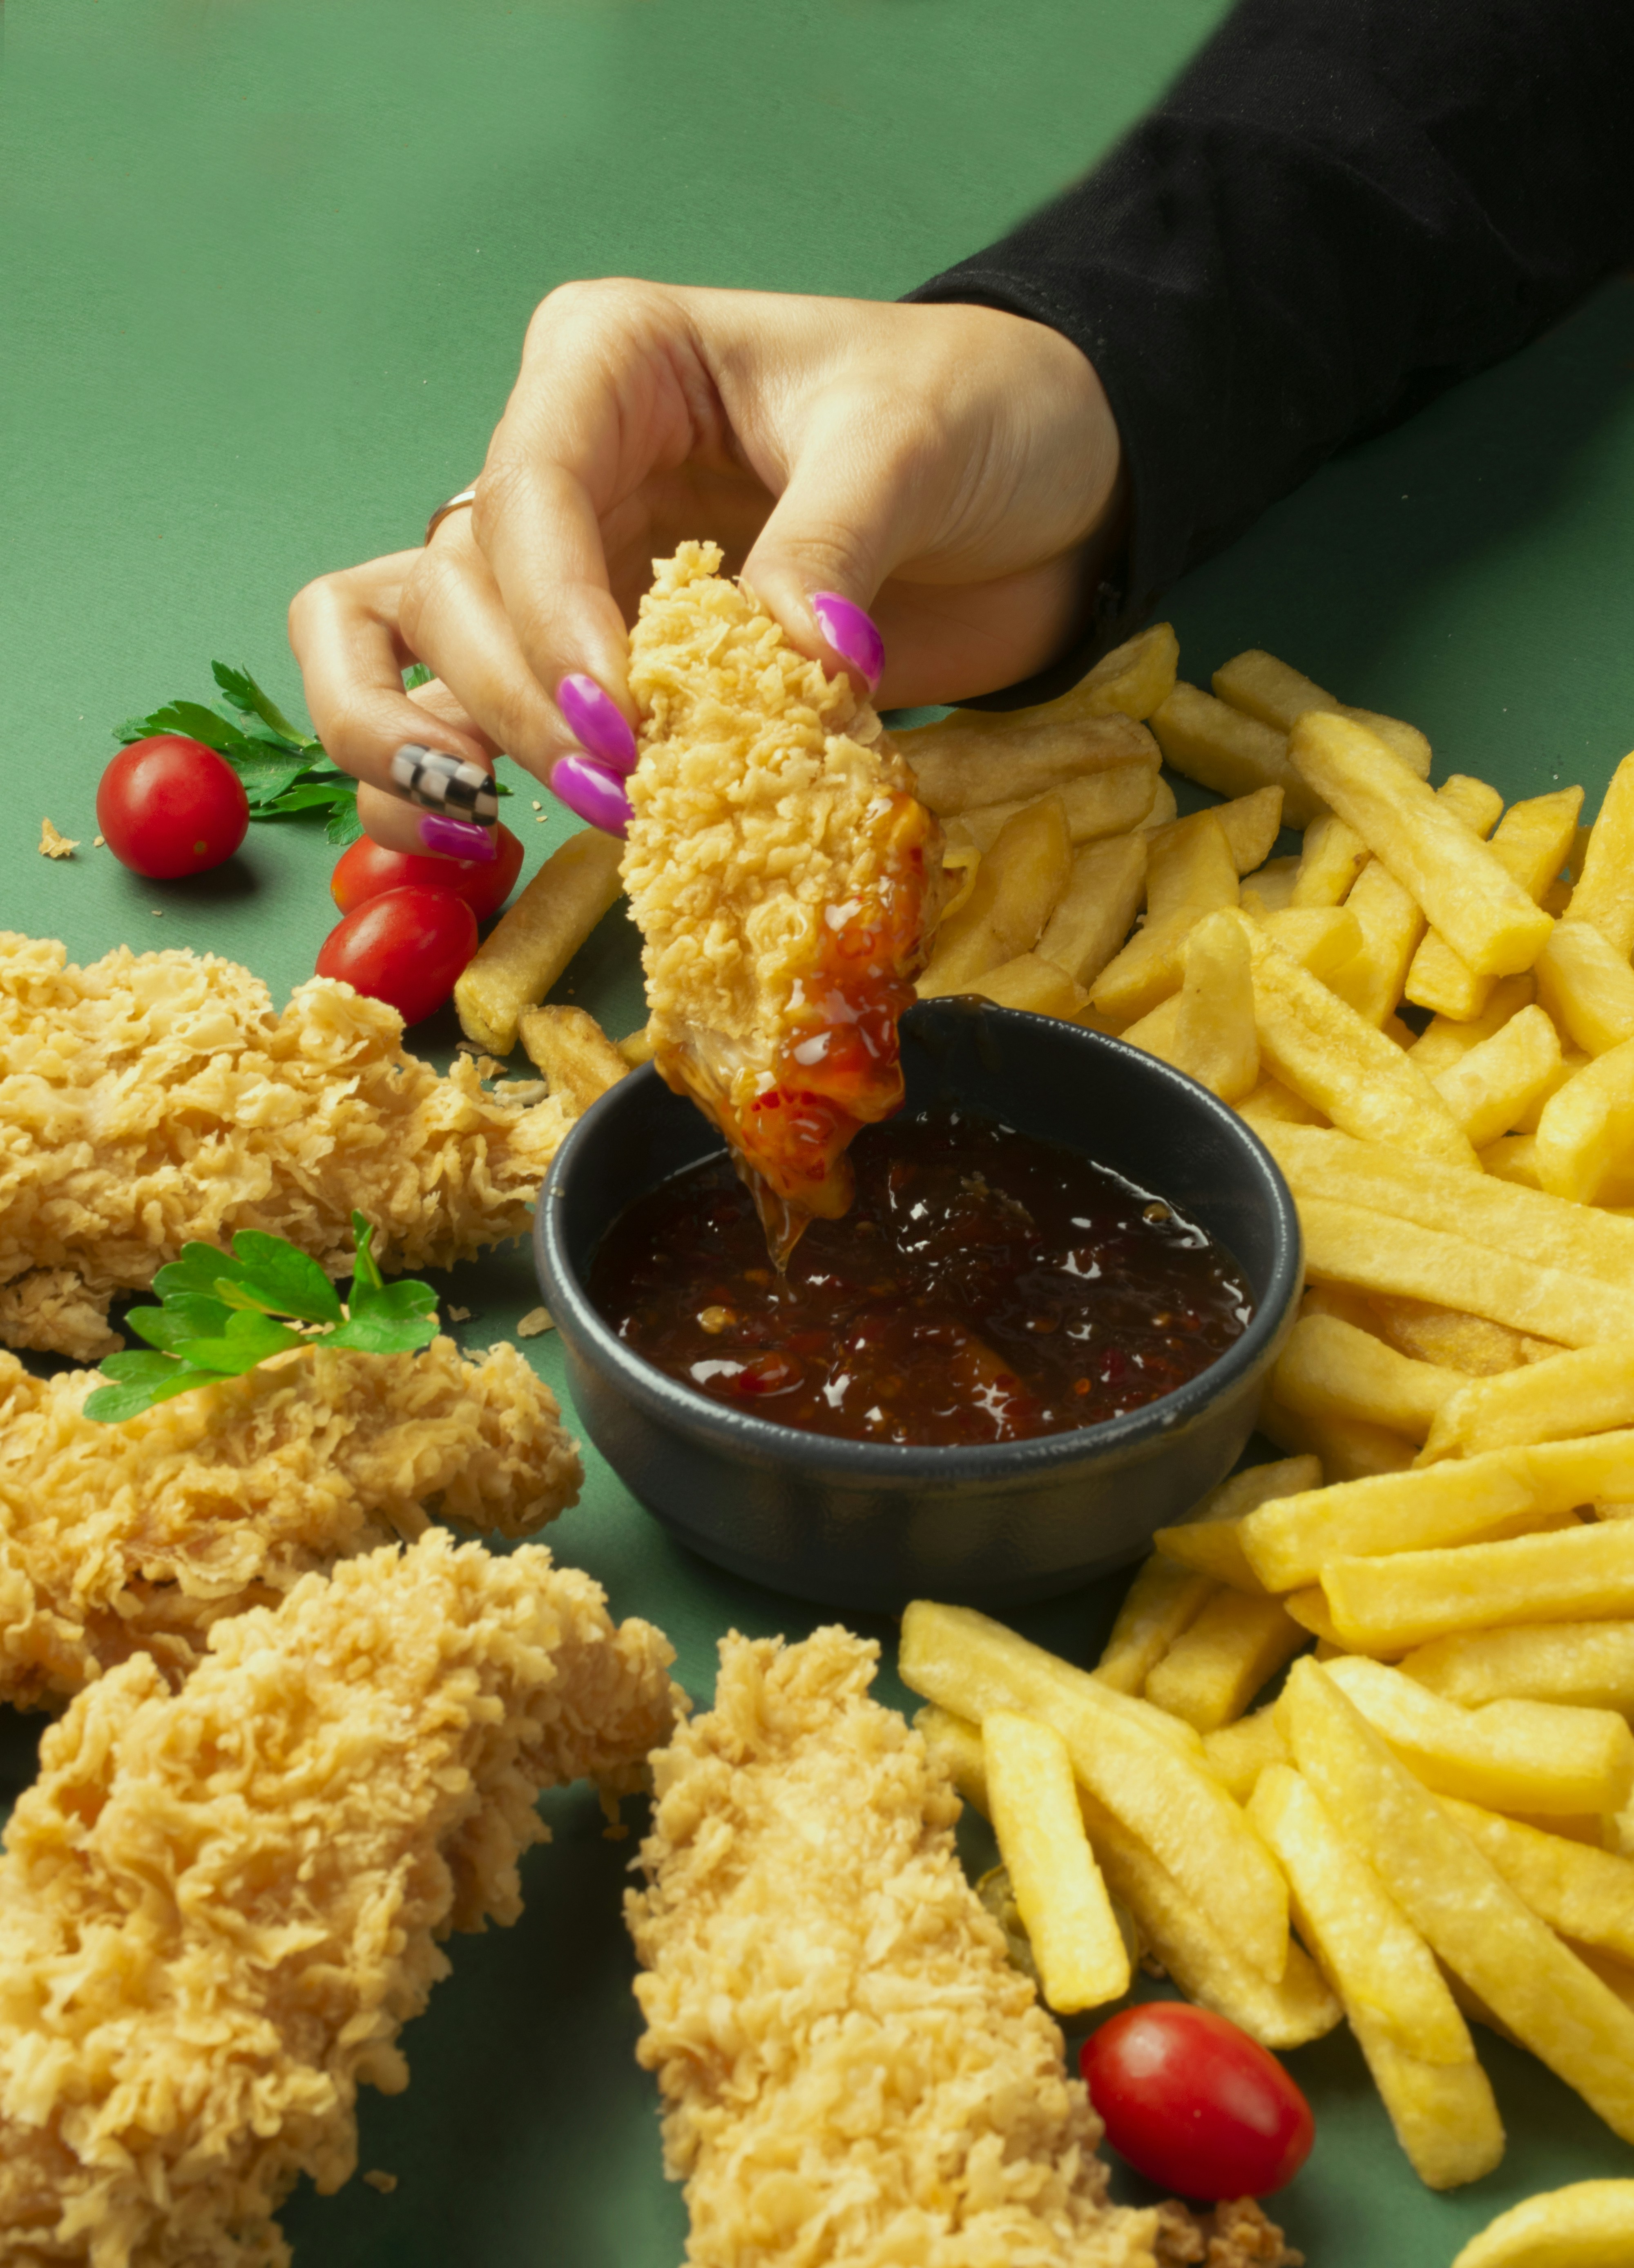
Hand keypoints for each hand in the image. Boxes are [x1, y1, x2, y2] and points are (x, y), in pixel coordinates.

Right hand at [288, 280, 1123, 846]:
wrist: (1040, 490)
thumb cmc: (974, 413)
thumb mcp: (913, 442)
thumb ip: (835, 542)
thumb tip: (796, 657)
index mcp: (612, 362)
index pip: (527, 489)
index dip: (552, 617)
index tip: (622, 721)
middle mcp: (563, 459)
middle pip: (458, 583)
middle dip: (517, 701)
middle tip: (618, 792)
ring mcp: (570, 567)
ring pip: (424, 648)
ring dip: (449, 741)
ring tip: (531, 822)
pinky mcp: (602, 664)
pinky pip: (479, 714)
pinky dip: (463, 782)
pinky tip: (500, 840)